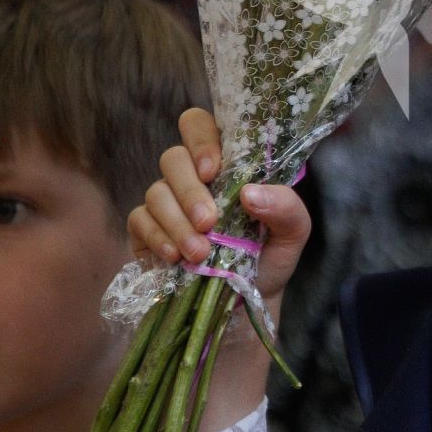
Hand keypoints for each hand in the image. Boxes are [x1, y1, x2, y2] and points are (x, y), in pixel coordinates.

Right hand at [128, 108, 311, 431]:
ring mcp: (166, 203)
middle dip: (189, 190)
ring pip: (155, 191)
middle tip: (210, 222)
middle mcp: (193, 177)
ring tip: (199, 254)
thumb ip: (286, 209)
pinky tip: (175, 258)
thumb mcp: (292, 237)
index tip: (213, 168)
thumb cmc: (268, 260)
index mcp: (228, 164)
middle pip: (172, 157)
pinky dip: (157, 239)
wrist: (244, 307)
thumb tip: (252, 192)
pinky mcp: (145, 231)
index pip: (201, 125)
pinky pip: (139, 221)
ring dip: (176, 222)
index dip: (201, 137)